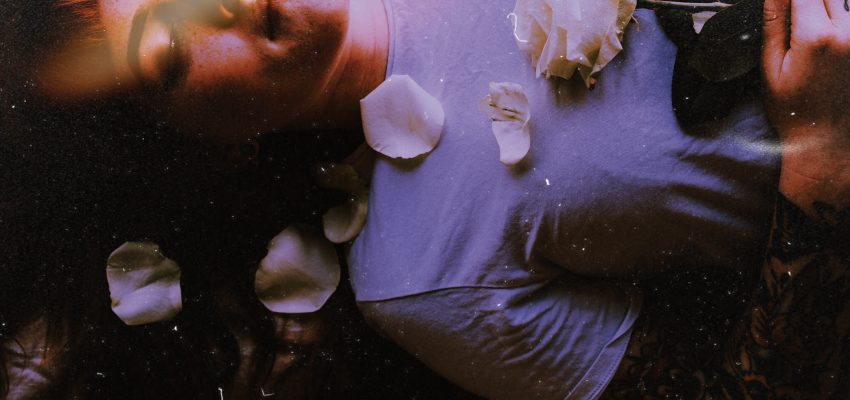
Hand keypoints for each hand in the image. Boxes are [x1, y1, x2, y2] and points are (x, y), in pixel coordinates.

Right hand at [763, 0, 849, 212]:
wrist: (827, 140)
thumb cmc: (792, 109)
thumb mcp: (771, 67)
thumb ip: (774, 23)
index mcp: (816, 36)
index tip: (782, 3)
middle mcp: (847, 32)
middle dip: (807, 1)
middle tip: (797, 24)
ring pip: (843, 4)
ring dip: (826, 8)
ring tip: (807, 32)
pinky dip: (837, 20)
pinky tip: (822, 43)